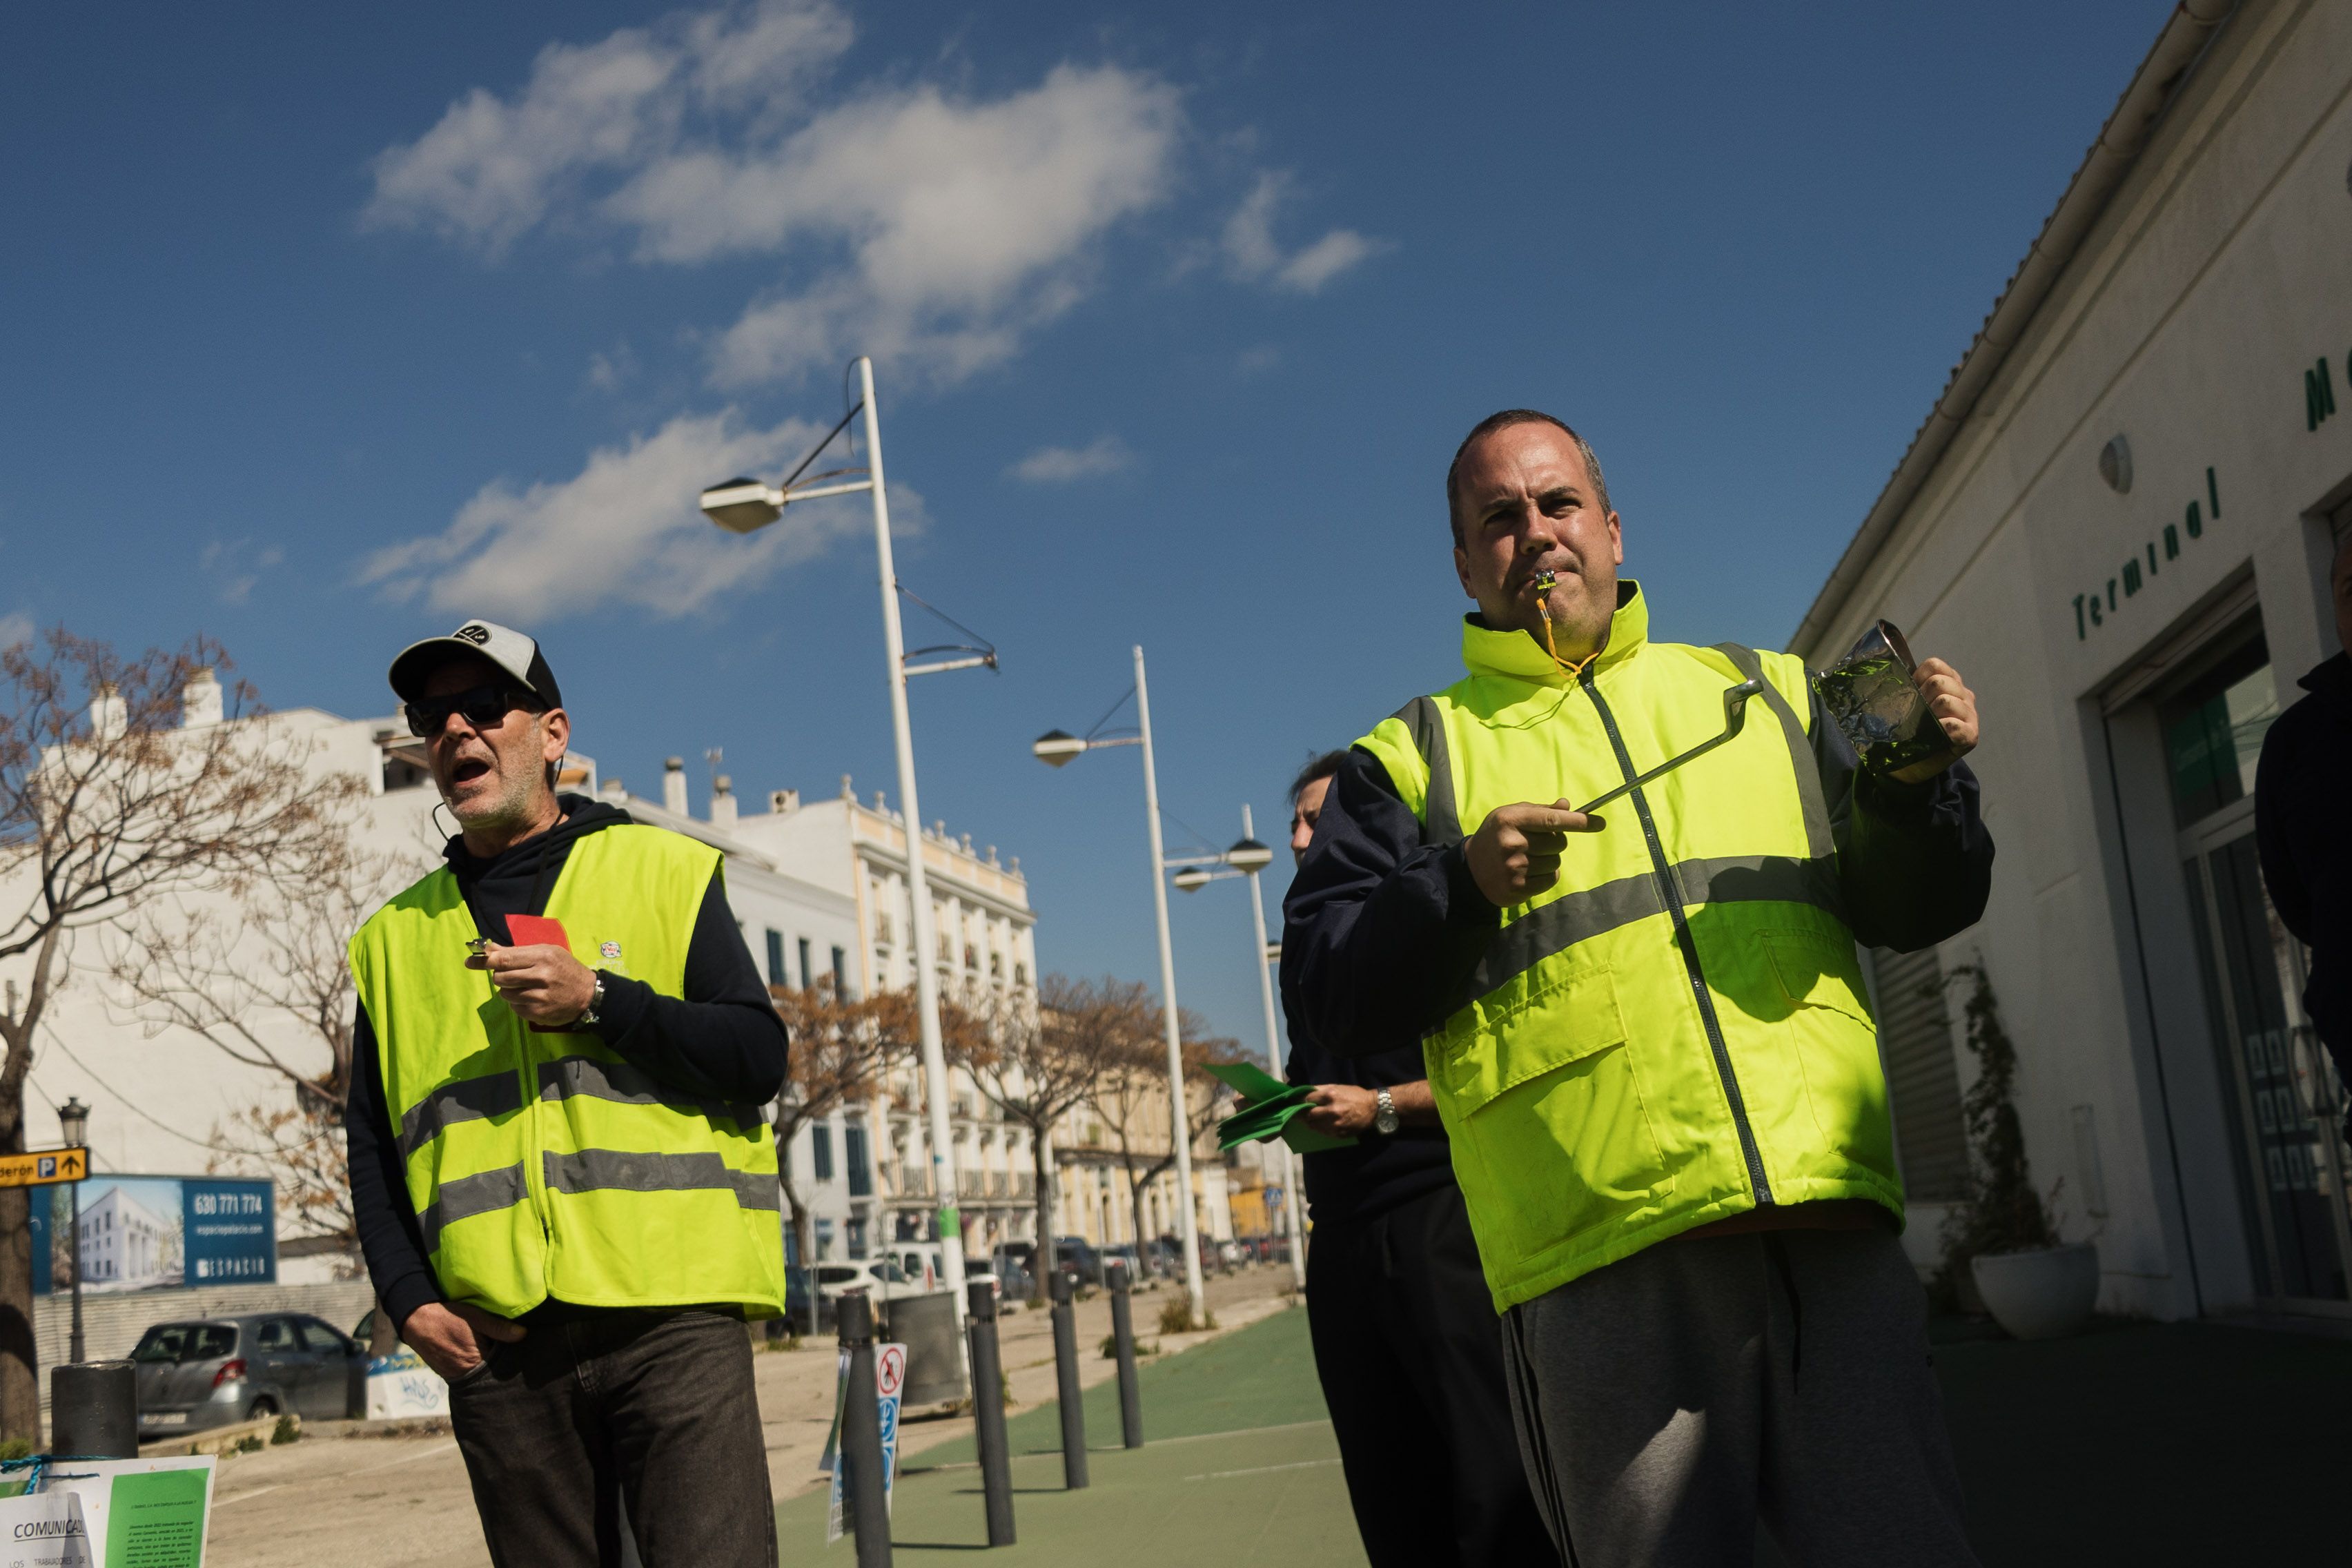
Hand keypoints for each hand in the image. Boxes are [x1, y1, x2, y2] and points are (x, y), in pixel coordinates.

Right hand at [400, 1300, 525, 1383]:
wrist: (415, 1320)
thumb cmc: (448, 1316)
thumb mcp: (475, 1317)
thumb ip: (498, 1328)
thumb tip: (523, 1334)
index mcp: (475, 1361)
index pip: (502, 1367)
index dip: (512, 1358)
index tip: (523, 1351)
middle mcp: (465, 1374)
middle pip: (491, 1373)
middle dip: (502, 1364)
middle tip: (514, 1352)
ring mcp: (454, 1376)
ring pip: (480, 1373)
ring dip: (489, 1365)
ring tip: (499, 1352)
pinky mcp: (448, 1373)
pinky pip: (468, 1372)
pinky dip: (476, 1365)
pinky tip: (482, 1354)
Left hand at [470, 941, 596, 1024]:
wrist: (588, 995)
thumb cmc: (565, 969)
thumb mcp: (546, 953)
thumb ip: (517, 952)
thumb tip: (488, 949)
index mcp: (542, 956)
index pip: (504, 959)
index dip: (484, 961)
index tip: (470, 962)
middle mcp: (541, 976)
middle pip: (501, 977)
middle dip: (500, 976)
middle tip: (512, 976)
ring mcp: (539, 996)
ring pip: (505, 994)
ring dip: (509, 990)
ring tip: (525, 987)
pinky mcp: (538, 1012)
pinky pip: (514, 1007)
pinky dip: (518, 1002)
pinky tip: (531, 998)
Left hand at [1302, 1084, 1377, 1135]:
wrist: (1373, 1108)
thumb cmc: (1354, 1095)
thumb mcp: (1337, 1087)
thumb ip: (1319, 1090)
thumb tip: (1302, 1093)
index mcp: (1331, 1095)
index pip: (1307, 1100)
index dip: (1299, 1102)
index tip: (1293, 1103)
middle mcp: (1332, 1110)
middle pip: (1308, 1115)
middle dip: (1301, 1114)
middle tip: (1297, 1113)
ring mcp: (1336, 1124)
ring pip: (1313, 1126)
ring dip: (1309, 1122)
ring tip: (1309, 1119)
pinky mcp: (1339, 1133)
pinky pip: (1323, 1132)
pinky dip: (1319, 1128)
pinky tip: (1321, 1124)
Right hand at [1465, 800, 1602, 907]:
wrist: (1470, 870)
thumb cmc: (1495, 836)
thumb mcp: (1511, 816)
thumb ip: (1539, 810)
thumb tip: (1567, 806)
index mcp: (1510, 820)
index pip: (1552, 820)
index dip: (1579, 821)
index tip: (1599, 822)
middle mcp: (1512, 843)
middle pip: (1559, 843)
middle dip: (1556, 842)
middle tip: (1538, 843)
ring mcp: (1514, 867)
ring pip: (1556, 862)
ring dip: (1550, 860)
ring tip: (1529, 859)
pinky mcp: (1518, 887)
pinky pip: (1551, 879)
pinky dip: (1546, 875)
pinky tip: (1528, 872)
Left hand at [1892, 657, 1979, 783]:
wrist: (1908, 765)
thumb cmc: (1907, 731)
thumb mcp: (1906, 703)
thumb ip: (1906, 684)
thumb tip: (1890, 660)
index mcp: (1950, 682)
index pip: (1934, 666)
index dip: (1917, 679)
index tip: (1912, 696)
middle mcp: (1964, 695)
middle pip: (1939, 682)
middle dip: (1922, 697)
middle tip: (1917, 715)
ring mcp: (1970, 715)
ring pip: (1946, 701)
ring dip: (1929, 715)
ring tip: (1925, 727)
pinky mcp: (1971, 735)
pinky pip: (1954, 725)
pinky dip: (1941, 730)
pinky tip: (1936, 736)